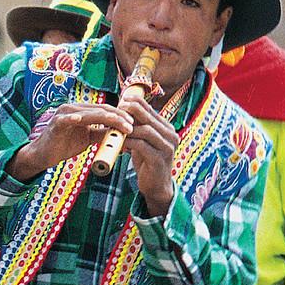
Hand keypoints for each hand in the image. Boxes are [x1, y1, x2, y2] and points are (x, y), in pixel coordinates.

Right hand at [6, 101, 127, 180]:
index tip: (134, 123)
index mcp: (83, 111)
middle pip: (101, 110)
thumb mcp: (88, 139)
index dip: (121, 116)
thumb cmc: (63, 146)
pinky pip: (67, 119)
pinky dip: (74, 118)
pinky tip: (82, 120)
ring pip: (90, 113)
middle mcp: (74, 108)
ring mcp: (64, 114)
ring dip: (106, 118)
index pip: (106, 110)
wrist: (42, 156)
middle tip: (132, 125)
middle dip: (119, 117)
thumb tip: (120, 133)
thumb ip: (102, 133)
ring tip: (119, 124)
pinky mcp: (56, 122)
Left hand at [117, 96, 180, 214]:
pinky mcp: (159, 160)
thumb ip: (137, 128)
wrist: (156, 186)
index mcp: (167, 129)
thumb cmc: (147, 162)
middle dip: (132, 110)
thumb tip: (122, 111)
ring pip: (146, 130)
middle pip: (149, 117)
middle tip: (117, 106)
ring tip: (113, 126)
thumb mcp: (143, 142)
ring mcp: (167, 148)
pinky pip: (141, 146)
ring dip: (128, 127)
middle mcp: (171, 135)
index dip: (137, 102)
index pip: (151, 110)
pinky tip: (118, 142)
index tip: (122, 98)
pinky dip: (128, 142)